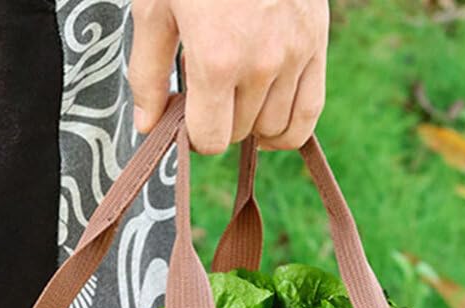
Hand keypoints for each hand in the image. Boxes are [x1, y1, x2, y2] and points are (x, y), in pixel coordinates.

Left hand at [128, 0, 328, 153]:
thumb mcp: (156, 7)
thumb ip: (148, 72)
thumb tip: (148, 127)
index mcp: (216, 60)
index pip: (210, 138)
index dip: (194, 134)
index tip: (187, 116)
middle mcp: (260, 64)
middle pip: (240, 133)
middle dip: (220, 121)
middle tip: (208, 92)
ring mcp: (294, 55)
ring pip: (274, 128)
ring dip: (252, 122)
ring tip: (237, 97)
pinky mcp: (316, 44)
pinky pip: (309, 113)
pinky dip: (288, 129)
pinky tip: (269, 123)